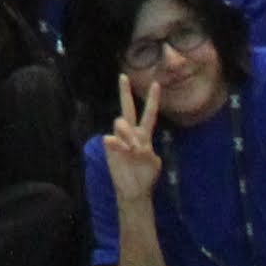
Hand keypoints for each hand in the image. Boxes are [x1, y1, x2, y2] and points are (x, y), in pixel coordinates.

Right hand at [101, 72, 163, 204]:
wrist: (134, 189)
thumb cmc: (146, 175)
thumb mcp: (154, 163)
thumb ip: (146, 151)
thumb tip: (133, 144)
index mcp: (145, 135)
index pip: (149, 114)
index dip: (153, 100)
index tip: (156, 84)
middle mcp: (132, 133)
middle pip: (128, 109)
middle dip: (125, 93)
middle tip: (123, 76)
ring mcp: (119, 138)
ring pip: (120, 122)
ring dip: (127, 133)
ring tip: (132, 149)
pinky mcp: (109, 146)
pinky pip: (111, 138)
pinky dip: (118, 144)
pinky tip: (123, 152)